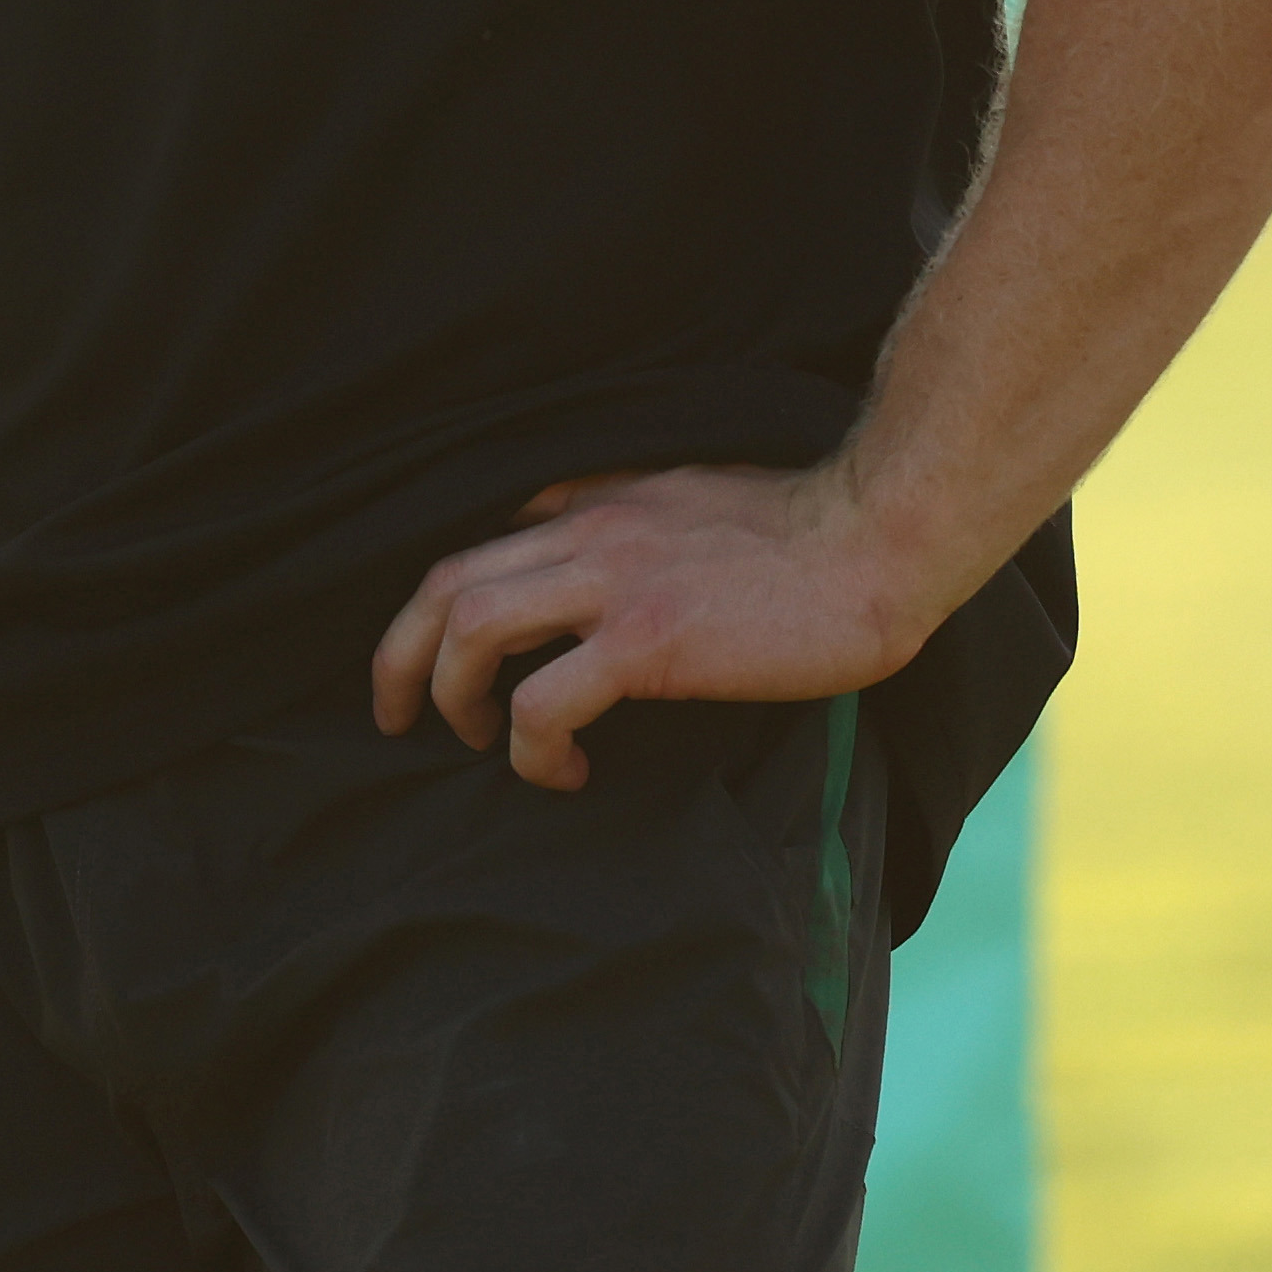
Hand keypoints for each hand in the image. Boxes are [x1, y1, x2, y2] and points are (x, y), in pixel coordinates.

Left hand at [366, 464, 946, 791]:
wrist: (877, 541)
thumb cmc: (804, 532)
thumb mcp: (693, 499)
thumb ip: (633, 521)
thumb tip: (597, 561)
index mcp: (597, 504)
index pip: (478, 541)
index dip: (435, 605)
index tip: (429, 657)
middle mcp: (588, 533)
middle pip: (445, 582)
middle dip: (401, 654)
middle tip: (395, 715)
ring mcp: (614, 584)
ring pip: (472, 629)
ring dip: (454, 696)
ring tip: (481, 744)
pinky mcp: (648, 643)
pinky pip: (543, 700)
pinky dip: (529, 746)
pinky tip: (561, 772)